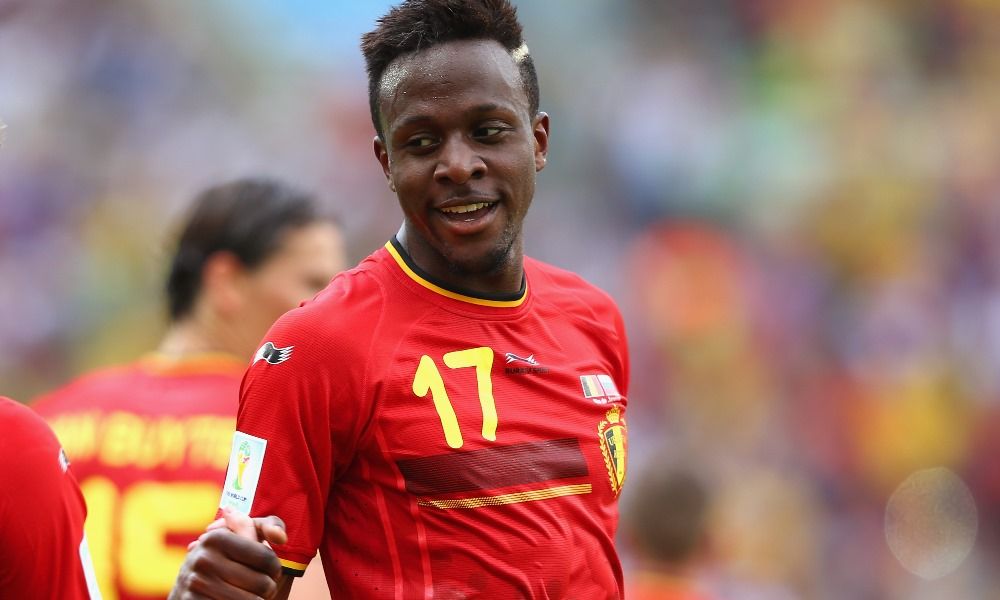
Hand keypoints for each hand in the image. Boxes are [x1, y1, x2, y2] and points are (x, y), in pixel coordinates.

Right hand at [170, 507, 287, 599]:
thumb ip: (261, 529)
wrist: (184, 592)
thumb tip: (281, 537)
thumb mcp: (236, 539)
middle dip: (268, 588)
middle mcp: (204, 559)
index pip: (266, 557)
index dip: (274, 568)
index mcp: (216, 537)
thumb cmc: (219, 562)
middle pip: (262, 583)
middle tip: (262, 588)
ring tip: (252, 596)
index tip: (271, 572)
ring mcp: (197, 584)